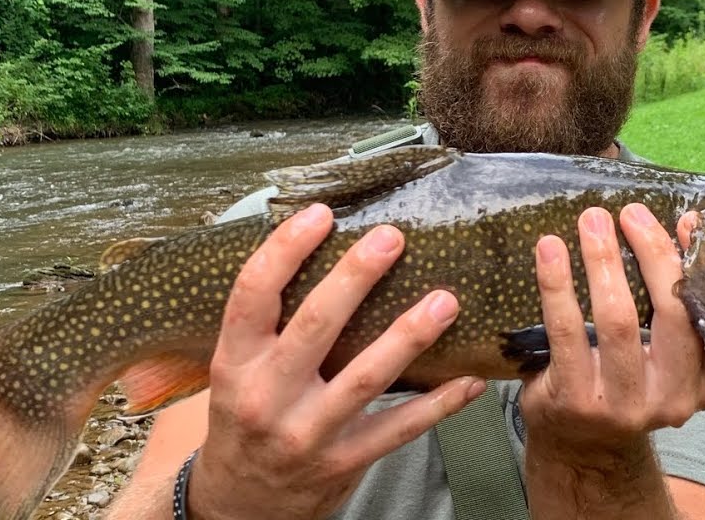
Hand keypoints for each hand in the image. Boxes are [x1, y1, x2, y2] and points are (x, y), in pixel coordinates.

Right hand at [187, 203, 485, 519]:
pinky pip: (399, 429)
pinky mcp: (343, 462)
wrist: (238, 506)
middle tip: (392, 238)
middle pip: (315, 326)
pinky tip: (470, 380)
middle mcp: (267, 397)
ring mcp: (307, 433)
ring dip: (409, 336)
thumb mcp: (235, 372)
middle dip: (355, 277)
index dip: (286, 249)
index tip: (322, 214)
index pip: (253, 295)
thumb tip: (313, 247)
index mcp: (235, 364)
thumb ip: (268, 325)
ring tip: (446, 301)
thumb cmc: (244, 421)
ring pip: (365, 377)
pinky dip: (439, 405)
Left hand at [519, 204, 704, 455]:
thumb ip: (680, 298)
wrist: (583, 449)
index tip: (684, 220)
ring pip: (617, 320)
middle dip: (650, 254)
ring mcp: (623, 405)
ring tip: (590, 220)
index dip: (695, 264)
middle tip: (627, 212)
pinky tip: (549, 250)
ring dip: (602, 262)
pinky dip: (557, 285)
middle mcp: (673, 399)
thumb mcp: (666, 353)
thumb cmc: (626, 382)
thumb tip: (688, 223)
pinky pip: (566, 332)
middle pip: (670, 313)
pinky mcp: (576, 401)